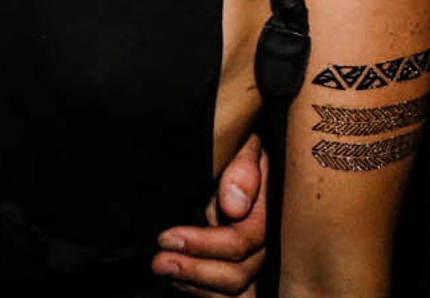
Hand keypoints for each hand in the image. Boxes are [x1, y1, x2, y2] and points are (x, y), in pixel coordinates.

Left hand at [152, 133, 266, 294]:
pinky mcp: (238, 272)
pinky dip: (200, 291)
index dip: (203, 244)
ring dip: (194, 284)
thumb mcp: (244, 146)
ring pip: (232, 292)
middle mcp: (267, 246)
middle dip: (194, 270)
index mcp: (269, 215)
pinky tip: (178, 280)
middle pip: (237, 275)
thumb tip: (233, 206)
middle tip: (159, 261)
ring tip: (162, 269)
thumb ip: (243, 169)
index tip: (167, 237)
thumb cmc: (238, 152)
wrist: (234, 161)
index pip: (240, 242)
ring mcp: (255, 263)